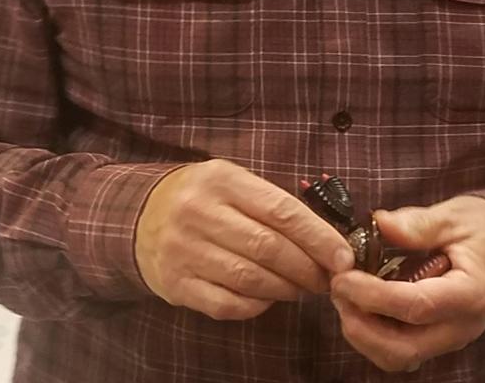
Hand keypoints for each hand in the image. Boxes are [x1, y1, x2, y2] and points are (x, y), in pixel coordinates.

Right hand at [135, 159, 354, 321]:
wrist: (140, 215)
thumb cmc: (204, 197)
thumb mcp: (233, 182)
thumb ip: (272, 203)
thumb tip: (326, 238)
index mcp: (222, 179)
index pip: (281, 210)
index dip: (318, 237)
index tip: (344, 257)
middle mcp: (200, 212)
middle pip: (268, 247)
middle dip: (307, 268)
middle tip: (327, 278)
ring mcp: (184, 250)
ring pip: (250, 279)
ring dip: (286, 289)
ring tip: (303, 288)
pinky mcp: (175, 284)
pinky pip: (227, 304)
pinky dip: (256, 306)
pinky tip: (268, 299)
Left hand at [329, 196, 484, 372]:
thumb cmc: (484, 229)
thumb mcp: (454, 216)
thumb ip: (417, 224)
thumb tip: (377, 222)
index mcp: (471, 293)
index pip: (417, 306)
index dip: (374, 296)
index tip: (344, 278)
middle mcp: (461, 327)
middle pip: (404, 348)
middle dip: (362, 326)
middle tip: (337, 290)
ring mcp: (449, 338)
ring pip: (399, 357)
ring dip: (364, 335)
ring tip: (345, 297)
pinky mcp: (437, 338)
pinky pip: (401, 351)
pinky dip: (374, 336)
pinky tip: (361, 305)